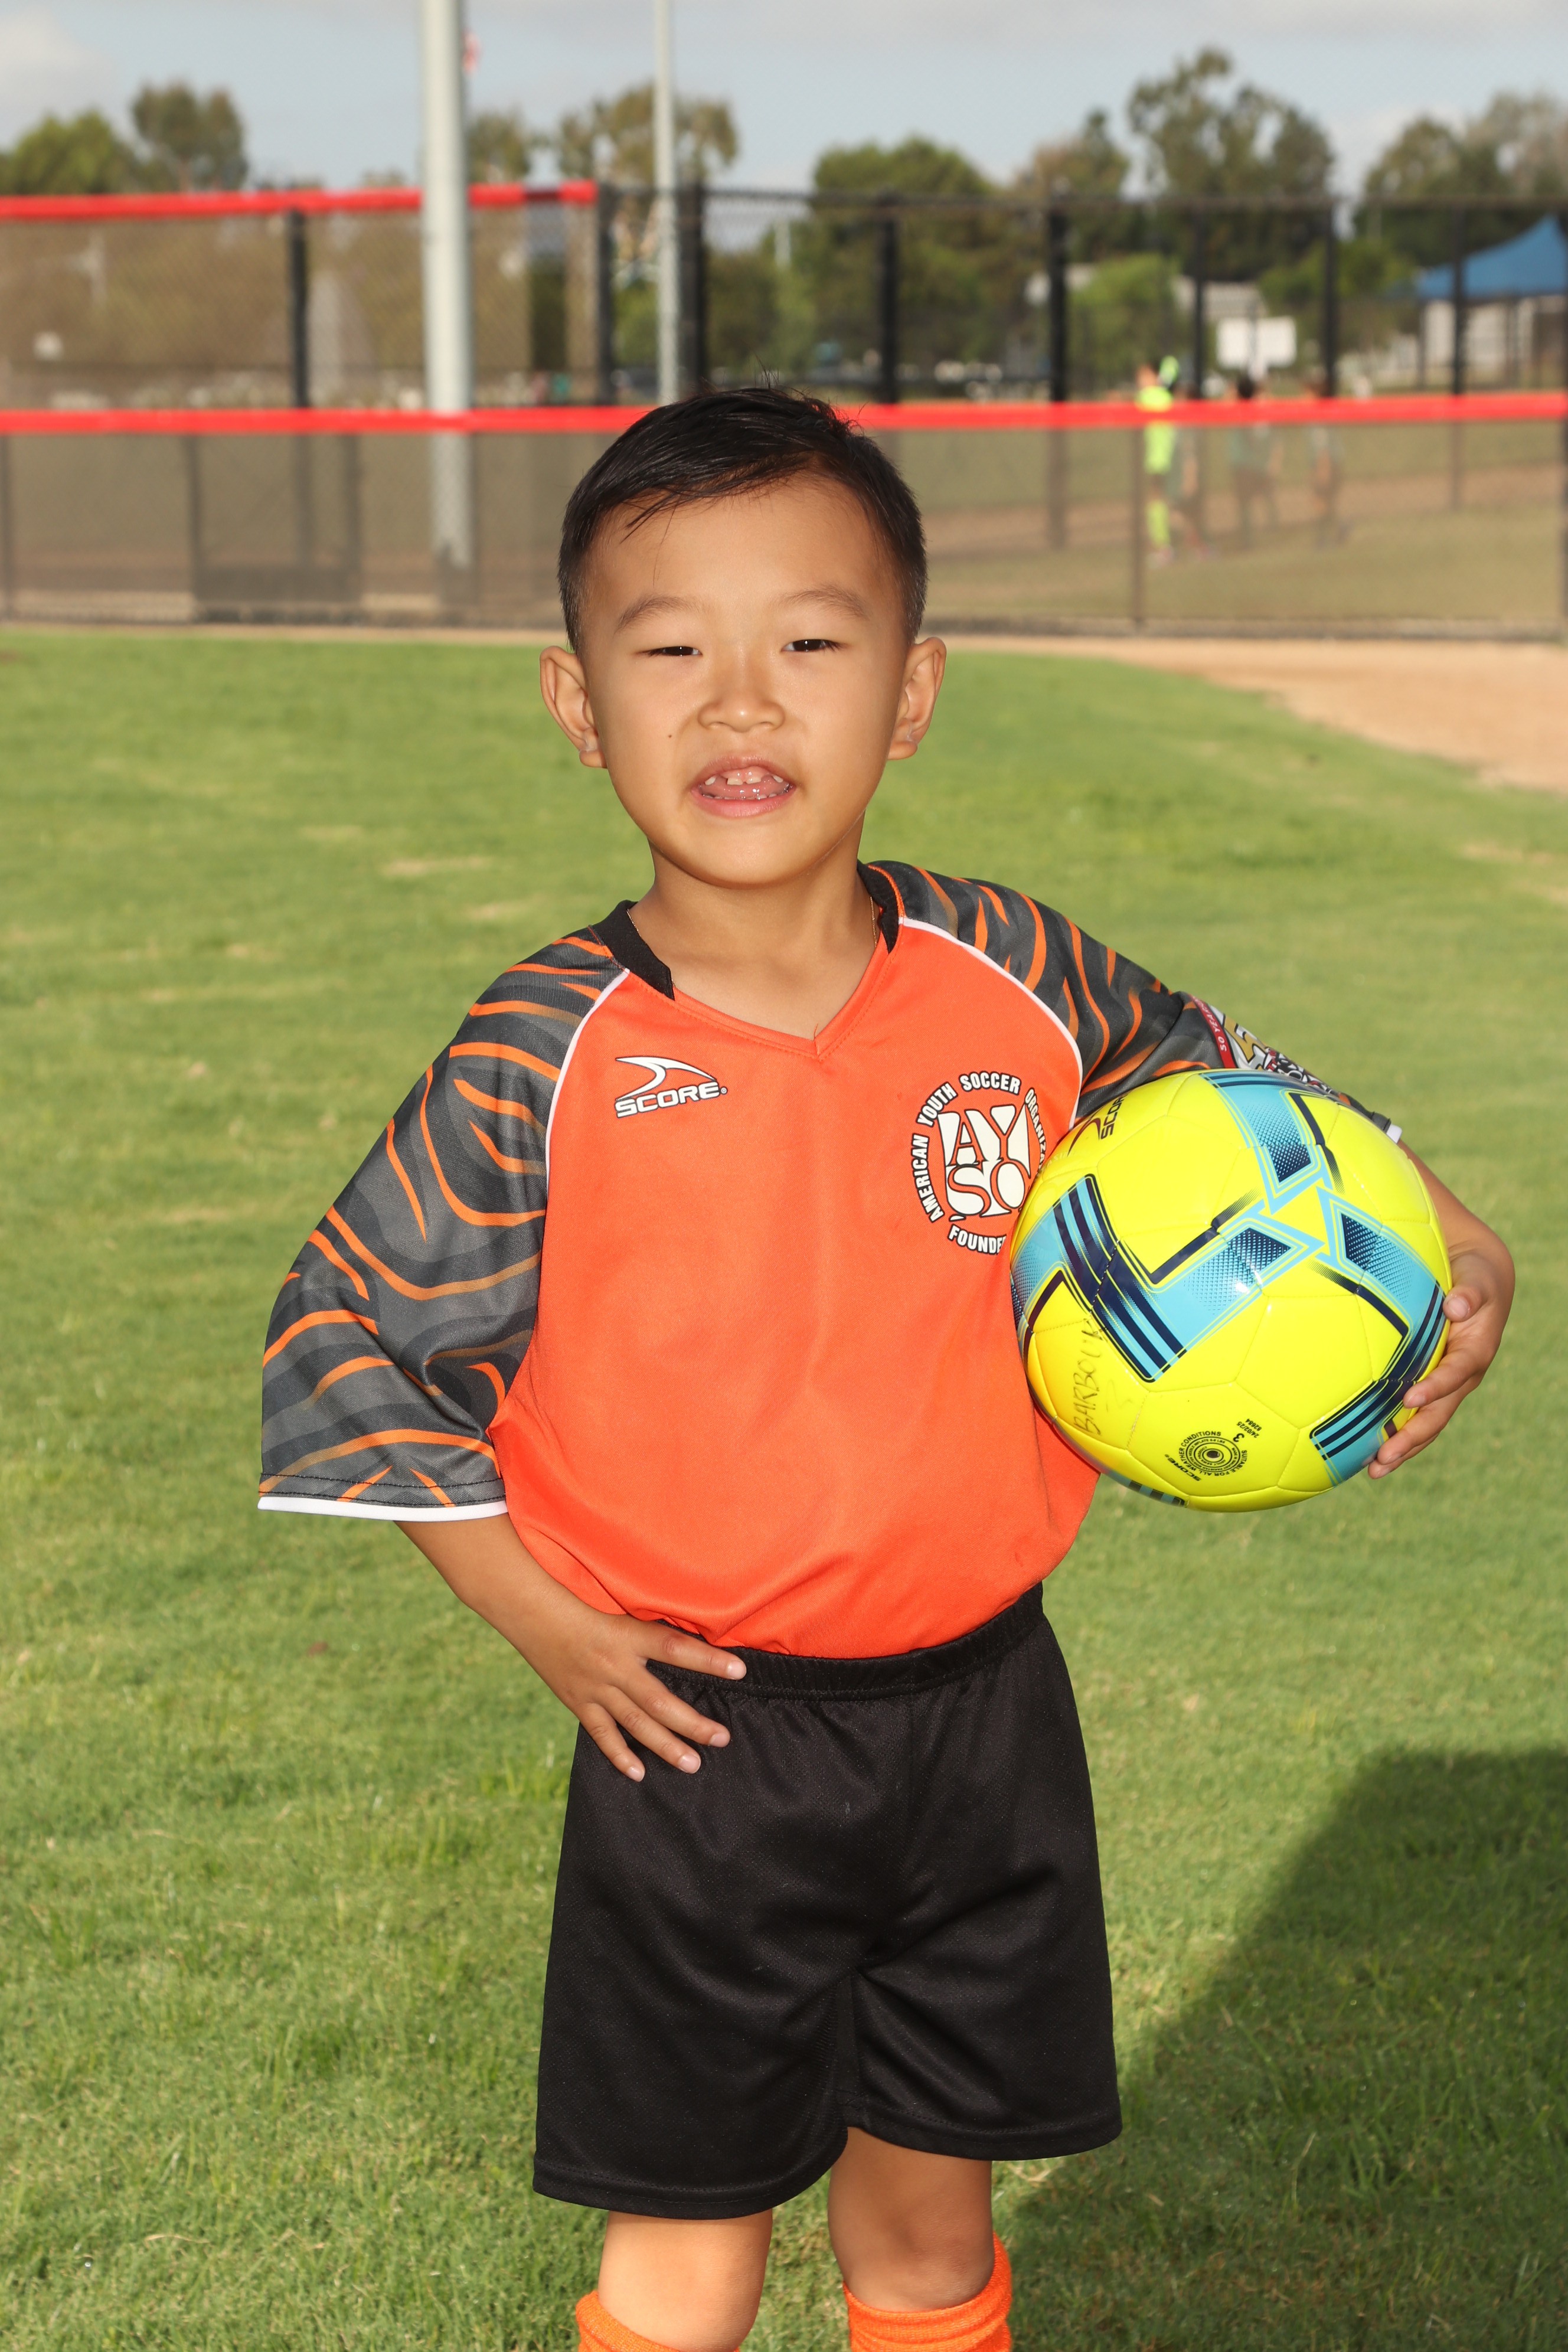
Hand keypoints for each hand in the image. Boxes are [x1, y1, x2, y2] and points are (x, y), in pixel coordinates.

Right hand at [400, 1513, 743, 1780]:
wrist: (531, 1612)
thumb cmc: (580, 1602)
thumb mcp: (621, 1607)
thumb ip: (652, 1624)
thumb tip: (696, 1633)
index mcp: (628, 1635)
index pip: (675, 1648)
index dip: (708, 1659)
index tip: (740, 1670)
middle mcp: (614, 1665)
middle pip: (660, 1701)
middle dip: (693, 1723)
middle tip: (722, 1738)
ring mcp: (595, 1688)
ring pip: (636, 1724)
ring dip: (665, 1746)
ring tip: (693, 1763)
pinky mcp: (578, 1702)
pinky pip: (601, 1734)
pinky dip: (619, 1755)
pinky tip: (638, 1771)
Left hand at [1368, 1152, 1513, 1479]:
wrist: (1440, 1246)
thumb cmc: (1420, 1212)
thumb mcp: (1410, 1185)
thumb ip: (1387, 1161)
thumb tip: (1331, 1100)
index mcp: (1482, 1273)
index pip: (1481, 1290)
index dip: (1472, 1299)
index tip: (1454, 1307)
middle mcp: (1480, 1321)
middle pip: (1468, 1363)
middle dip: (1440, 1389)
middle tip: (1411, 1403)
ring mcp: (1462, 1355)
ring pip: (1447, 1400)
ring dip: (1417, 1431)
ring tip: (1381, 1461)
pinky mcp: (1437, 1376)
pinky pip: (1424, 1410)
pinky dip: (1402, 1435)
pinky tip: (1365, 1464)